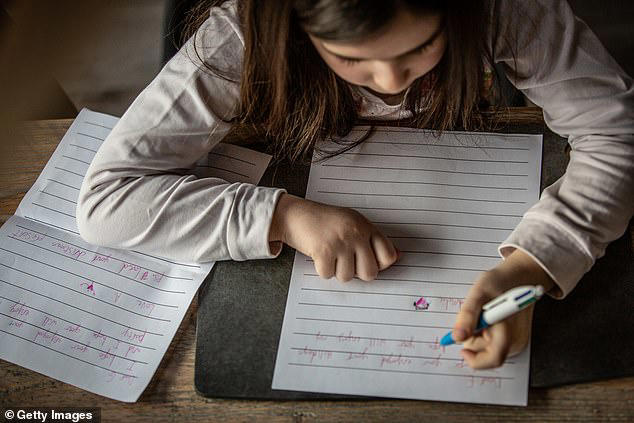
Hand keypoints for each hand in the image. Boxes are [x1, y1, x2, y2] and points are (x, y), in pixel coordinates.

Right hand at [269, 193, 398, 280]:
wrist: (297, 214)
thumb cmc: (326, 220)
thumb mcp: (354, 223)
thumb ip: (374, 240)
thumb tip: (399, 257)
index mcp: (366, 227)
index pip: (388, 256)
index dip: (379, 264)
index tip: (367, 260)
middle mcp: (356, 234)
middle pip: (370, 273)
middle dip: (357, 273)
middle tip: (347, 262)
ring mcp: (340, 242)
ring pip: (347, 277)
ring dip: (336, 271)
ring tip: (331, 256)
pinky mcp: (323, 251)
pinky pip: (328, 275)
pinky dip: (322, 270)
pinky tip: (319, 256)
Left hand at [450, 249, 554, 368]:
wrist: (520, 276)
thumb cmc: (501, 282)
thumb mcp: (478, 293)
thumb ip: (468, 316)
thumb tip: (458, 337)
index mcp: (509, 333)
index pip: (491, 360)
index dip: (473, 358)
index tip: (460, 343)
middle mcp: (515, 342)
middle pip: (483, 351)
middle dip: (473, 335)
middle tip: (475, 314)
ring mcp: (516, 341)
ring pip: (486, 346)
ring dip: (478, 332)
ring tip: (483, 313)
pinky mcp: (514, 338)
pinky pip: (492, 341)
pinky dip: (485, 331)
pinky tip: (487, 317)